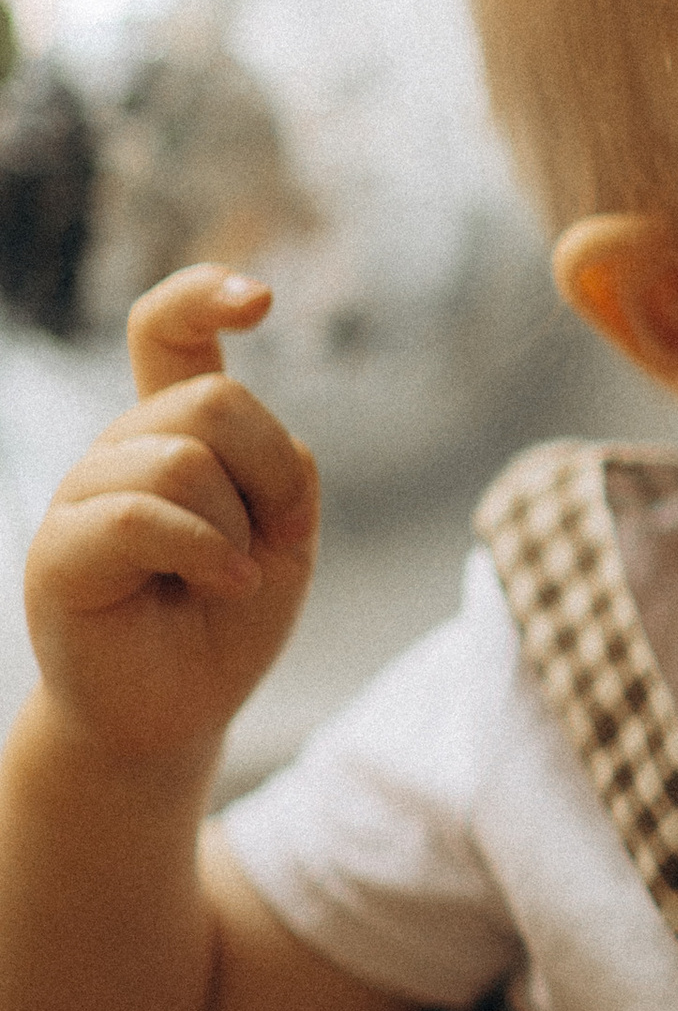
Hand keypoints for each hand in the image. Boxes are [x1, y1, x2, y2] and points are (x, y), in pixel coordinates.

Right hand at [23, 264, 316, 765]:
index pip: (167, 331)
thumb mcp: (284, 538)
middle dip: (270, 472)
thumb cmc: (223, 623)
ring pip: (184, 457)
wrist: (171, 714)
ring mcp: (83, 493)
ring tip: (227, 580)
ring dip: (236, 529)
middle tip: (273, 539)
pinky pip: (140, 513)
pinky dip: (205, 551)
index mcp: (171, 430)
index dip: (205, 296)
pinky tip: (225, 585)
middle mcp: (120, 448)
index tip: (260, 300)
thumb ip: (283, 472)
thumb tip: (264, 442)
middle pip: (214, 400)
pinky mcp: (60, 550)